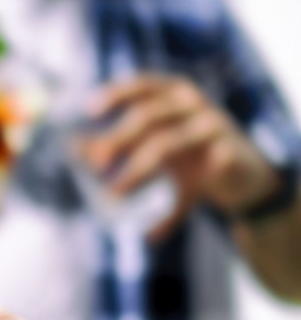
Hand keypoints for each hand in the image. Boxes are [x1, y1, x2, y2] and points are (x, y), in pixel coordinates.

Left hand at [78, 73, 280, 240]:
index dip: (118, 93)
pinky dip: (170, 216)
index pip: (144, 85)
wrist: (246, 180)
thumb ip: (121, 146)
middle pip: (149, 116)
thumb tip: (73, 149)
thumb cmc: (191, 156)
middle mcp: (194, 107)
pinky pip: (192, 189)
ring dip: (136, 173)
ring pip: (166, 145)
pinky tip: (154, 234)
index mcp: (176, 96)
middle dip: (118, 138)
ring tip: (114, 196)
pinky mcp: (229, 160)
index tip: (90, 110)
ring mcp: (214, 130)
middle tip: (95, 164)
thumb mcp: (156, 144)